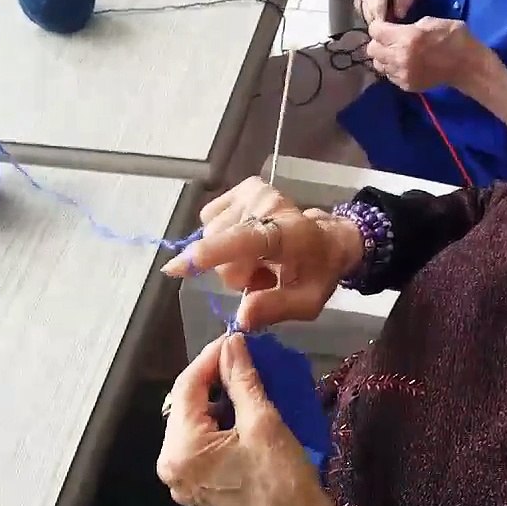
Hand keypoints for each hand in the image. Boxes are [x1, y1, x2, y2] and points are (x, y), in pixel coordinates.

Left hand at [157, 334, 356, 505]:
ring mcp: (181, 477)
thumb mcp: (264, 422)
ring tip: (243, 375)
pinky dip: (218, 420)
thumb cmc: (283, 478)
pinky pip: (200, 440)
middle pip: (185, 404)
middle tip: (241, 355)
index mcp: (181, 450)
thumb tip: (232, 343)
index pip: (187, 388)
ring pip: (193, 420)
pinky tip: (239, 404)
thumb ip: (242, 379)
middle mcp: (171, 464)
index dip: (210, 358)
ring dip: (216, 397)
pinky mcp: (196, 483)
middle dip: (212, 377)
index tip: (234, 338)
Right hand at [162, 177, 364, 329]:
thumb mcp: (307, 302)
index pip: (243, 241)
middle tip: (260, 278)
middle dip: (233, 272)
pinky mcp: (245, 187)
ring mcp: (255, 193)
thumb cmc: (317, 273)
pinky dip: (222, 236)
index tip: (177, 267)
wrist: (328, 241)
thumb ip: (275, 309)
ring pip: (211, 232)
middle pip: (219, 245)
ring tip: (256, 261)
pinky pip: (210, 216)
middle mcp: (269, 206)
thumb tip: (240, 318)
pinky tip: (245, 242)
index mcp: (288, 234)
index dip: (209, 254)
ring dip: (228, 256)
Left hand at [365, 17, 483, 92]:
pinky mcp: (406, 85)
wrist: (467, 66)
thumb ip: (407, 26)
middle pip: (372, 49)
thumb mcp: (431, 21)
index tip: (385, 25)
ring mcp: (402, 74)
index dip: (379, 26)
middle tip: (390, 39)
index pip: (375, 31)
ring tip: (396, 53)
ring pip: (378, 64)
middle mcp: (399, 57)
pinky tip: (404, 64)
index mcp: (406, 38)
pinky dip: (393, 69)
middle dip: (379, 42)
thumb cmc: (454, 38)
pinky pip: (389, 76)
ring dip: (384, 57)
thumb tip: (394, 29)